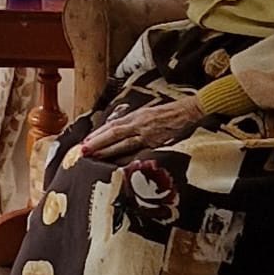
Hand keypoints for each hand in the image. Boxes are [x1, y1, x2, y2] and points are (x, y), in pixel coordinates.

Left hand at [80, 97, 204, 158]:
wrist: (190, 111)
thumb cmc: (171, 113)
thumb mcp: (150, 114)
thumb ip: (136, 123)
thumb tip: (121, 131)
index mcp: (137, 116)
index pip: (113, 126)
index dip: (98, 134)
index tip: (86, 142)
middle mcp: (140, 124)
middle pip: (114, 133)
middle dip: (97, 142)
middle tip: (82, 151)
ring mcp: (148, 134)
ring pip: (123, 143)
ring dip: (107, 150)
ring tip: (93, 156)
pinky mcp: (158, 143)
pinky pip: (139, 151)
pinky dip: (128, 157)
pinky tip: (118, 163)